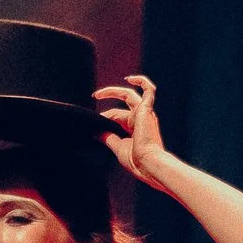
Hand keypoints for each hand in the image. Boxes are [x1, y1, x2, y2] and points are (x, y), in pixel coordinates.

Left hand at [94, 74, 171, 190]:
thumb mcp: (117, 146)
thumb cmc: (136, 160)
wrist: (148, 163)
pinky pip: (149, 90)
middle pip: (122, 105)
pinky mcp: (147, 110)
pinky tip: (130, 78)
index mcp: (136, 129)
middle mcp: (142, 119)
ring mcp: (145, 114)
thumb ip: (107, 137)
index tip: (94, 124)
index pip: (117, 117)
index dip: (105, 118)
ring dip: (114, 91)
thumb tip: (95, 131)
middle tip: (94, 96)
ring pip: (129, 95)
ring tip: (98, 93)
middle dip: (107, 101)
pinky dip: (142, 82)